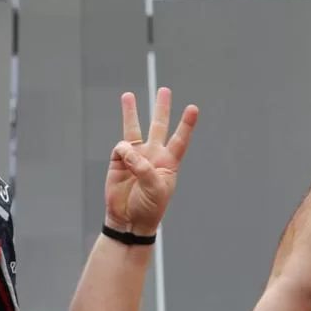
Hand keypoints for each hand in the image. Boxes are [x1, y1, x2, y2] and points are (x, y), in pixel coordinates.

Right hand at [104, 89, 198, 235]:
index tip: (193, 108)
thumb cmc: (149, 207)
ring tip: (128, 95)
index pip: (180, 139)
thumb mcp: (155, 189)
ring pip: (134, 129)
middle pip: (158, 126)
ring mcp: (135, 156)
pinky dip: (122, 151)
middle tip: (165, 90)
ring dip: (131, 112)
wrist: (128, 220)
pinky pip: (120, 147)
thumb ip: (144, 167)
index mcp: (168, 163)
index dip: (186, 124)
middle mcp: (153, 155)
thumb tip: (126, 149)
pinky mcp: (118, 161)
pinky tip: (123, 160)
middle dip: (161, 108)